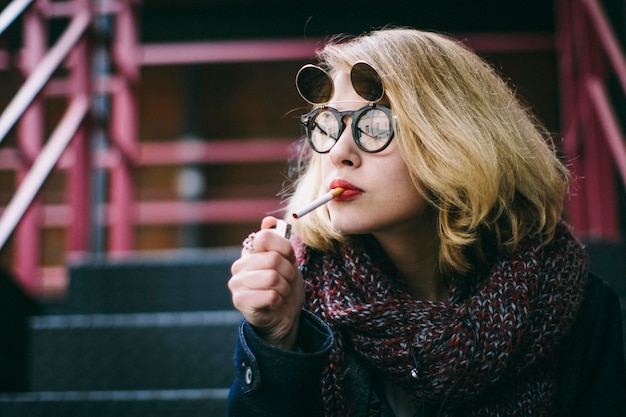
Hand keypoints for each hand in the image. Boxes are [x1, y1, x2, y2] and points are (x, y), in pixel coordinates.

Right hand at [229, 216, 303, 349]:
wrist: (284, 316)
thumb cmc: (285, 287)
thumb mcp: (288, 260)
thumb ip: (279, 240)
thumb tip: (269, 220)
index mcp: (249, 252)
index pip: (265, 237)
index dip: (284, 249)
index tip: (288, 259)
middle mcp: (239, 265)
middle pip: (273, 259)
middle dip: (288, 272)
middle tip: (286, 281)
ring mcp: (237, 283)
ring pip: (272, 277)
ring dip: (284, 288)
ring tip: (280, 292)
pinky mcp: (240, 301)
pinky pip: (270, 295)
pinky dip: (279, 300)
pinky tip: (274, 304)